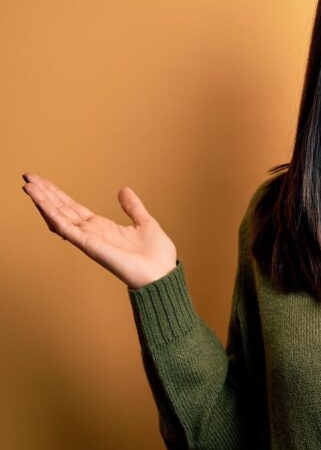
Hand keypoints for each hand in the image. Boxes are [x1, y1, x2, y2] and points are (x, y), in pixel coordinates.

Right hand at [21, 172, 177, 289]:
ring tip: (28, 185)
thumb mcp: (144, 222)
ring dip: (43, 201)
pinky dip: (52, 214)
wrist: (162, 273)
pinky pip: (66, 228)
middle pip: (62, 209)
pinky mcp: (89, 245)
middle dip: (45, 194)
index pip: (73, 207)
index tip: (43, 181)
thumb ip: (132, 207)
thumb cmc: (156, 255)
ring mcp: (88, 239)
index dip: (58, 194)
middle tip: (28, 177)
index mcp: (102, 227)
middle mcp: (91, 232)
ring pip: (59, 217)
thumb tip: (123, 189)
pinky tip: (41, 202)